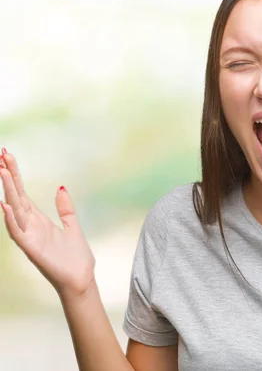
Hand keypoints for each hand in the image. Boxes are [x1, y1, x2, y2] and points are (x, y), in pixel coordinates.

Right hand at [1, 149, 95, 298]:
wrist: (81, 278)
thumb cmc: (75, 257)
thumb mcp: (73, 225)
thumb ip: (65, 208)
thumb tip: (61, 187)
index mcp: (39, 219)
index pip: (22, 192)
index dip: (15, 175)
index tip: (7, 156)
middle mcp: (30, 225)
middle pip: (15, 196)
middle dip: (8, 176)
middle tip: (0, 155)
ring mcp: (29, 236)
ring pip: (14, 209)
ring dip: (7, 191)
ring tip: (1, 171)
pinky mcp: (31, 249)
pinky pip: (17, 231)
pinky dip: (11, 218)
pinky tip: (5, 204)